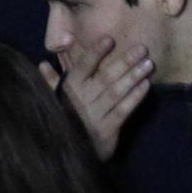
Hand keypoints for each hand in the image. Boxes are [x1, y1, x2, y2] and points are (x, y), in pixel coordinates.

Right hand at [40, 34, 151, 160]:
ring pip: (117, 92)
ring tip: (148, 64)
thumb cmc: (61, 119)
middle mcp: (82, 98)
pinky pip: (123, 110)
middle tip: (142, 48)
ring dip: (133, 77)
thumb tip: (42, 64)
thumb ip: (50, 81)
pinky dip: (134, 98)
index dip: (96, 52)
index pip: (83, 66)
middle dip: (124, 61)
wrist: (64, 153)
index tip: (109, 39)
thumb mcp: (51, 100)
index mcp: (69, 88)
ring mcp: (95, 114)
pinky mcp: (108, 129)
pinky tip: (145, 86)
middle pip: (106, 76)